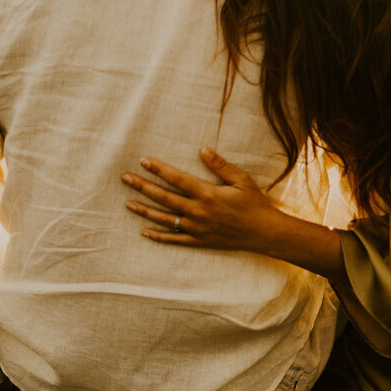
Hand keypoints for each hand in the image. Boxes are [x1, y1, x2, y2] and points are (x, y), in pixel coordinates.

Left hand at [122, 147, 286, 252]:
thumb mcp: (241, 179)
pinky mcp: (199, 241)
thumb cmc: (254, 203)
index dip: (159, 169)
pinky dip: (158, 236)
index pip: (177, 179)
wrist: (264, 233)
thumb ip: (220, 165)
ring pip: (165, 219)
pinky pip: (174, 239)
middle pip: (164, 198)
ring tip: (128, 203)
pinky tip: (144, 231)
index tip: (144, 161)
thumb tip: (202, 149)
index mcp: (207, 194)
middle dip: (143, 187)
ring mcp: (197, 228)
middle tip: (126, 178)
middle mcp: (198, 212)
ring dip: (145, 210)